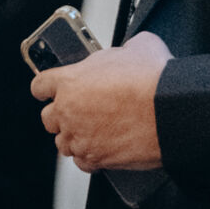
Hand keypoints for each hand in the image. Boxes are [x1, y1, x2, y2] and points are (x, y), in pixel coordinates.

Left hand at [32, 31, 170, 172]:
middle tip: (80, 111)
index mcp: (70, 81)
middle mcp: (68, 111)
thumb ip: (122, 50)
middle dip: (61, 115)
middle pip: (48, 118)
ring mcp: (80, 138)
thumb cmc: (153, 78)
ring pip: (63, 143)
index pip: (40, 86)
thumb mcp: (139, 46)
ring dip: (74, 138)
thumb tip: (130, 50)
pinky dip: (89, 158)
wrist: (169, 111)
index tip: (50, 91)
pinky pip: (82, 163)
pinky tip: (101, 150)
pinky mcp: (96, 159)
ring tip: (91, 132)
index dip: (47, 88)